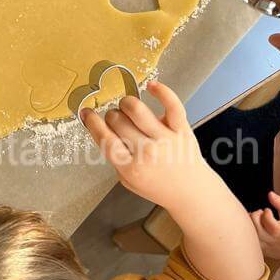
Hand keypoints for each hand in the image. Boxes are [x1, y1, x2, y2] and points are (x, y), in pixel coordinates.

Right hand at [81, 82, 207, 209]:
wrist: (192, 193)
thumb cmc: (159, 186)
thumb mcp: (128, 181)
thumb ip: (116, 158)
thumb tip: (102, 128)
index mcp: (131, 168)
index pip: (104, 138)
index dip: (92, 122)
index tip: (86, 113)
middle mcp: (148, 153)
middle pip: (117, 120)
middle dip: (111, 116)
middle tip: (116, 119)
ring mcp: (166, 140)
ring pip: (136, 108)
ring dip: (126, 103)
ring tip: (127, 107)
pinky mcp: (182, 130)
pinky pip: (172, 104)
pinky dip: (161, 91)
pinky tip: (151, 86)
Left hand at [250, 192, 279, 260]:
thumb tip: (270, 194)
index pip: (265, 217)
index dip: (266, 211)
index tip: (269, 211)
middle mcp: (269, 240)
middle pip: (253, 222)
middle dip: (257, 214)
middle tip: (264, 215)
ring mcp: (262, 246)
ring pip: (248, 230)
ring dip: (252, 222)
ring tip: (261, 222)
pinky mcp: (258, 249)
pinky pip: (248, 237)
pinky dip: (250, 230)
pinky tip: (258, 229)